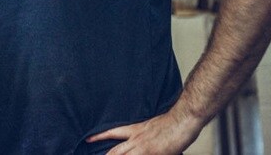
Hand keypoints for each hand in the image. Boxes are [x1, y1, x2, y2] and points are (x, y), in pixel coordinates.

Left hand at [86, 107, 200, 154]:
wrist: (183, 119)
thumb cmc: (172, 123)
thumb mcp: (152, 125)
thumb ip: (144, 133)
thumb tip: (140, 140)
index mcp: (136, 129)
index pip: (113, 132)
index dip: (99, 136)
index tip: (88, 139)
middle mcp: (136, 139)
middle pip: (114, 151)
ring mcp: (143, 148)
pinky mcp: (151, 154)